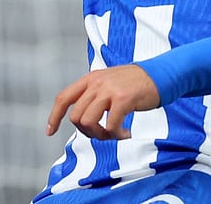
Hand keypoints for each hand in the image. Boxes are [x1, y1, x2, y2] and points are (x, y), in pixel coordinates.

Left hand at [46, 64, 160, 140]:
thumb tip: (82, 119)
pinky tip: (126, 133)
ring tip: (114, 134)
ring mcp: (109, 90)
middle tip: (104, 134)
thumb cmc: (135, 83)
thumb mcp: (109, 82)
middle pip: (76, 117)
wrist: (160, 74)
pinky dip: (116, 135)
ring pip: (88, 122)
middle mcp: (96, 82)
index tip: (50, 132)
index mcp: (90, 79)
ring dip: (100, 135)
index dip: (54, 116)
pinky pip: (110, 126)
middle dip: (87, 132)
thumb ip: (94, 95)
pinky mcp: (123, 99)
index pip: (63, 97)